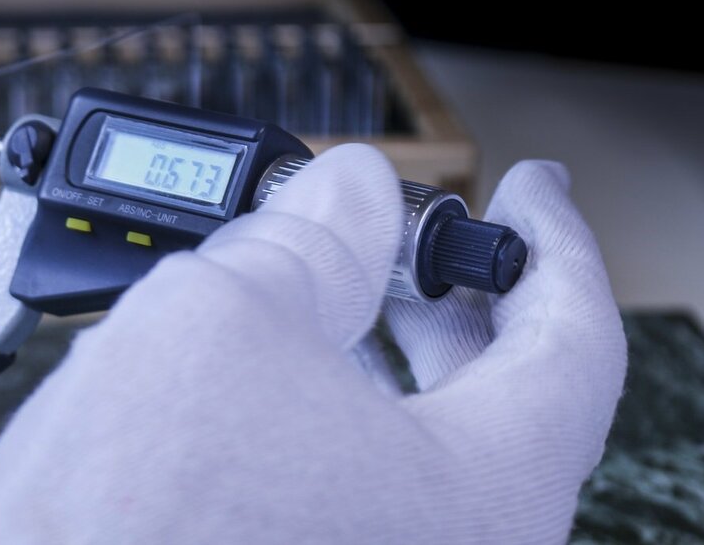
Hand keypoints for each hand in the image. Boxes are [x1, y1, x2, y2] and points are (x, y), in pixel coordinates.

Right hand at [0, 147, 625, 543]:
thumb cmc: (131, 515)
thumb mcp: (225, 314)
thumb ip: (309, 239)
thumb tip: (349, 191)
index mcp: (480, 490)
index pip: (572, 340)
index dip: (552, 245)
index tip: (530, 194)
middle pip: (501, 395)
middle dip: (454, 296)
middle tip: (421, 240)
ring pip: (423, 439)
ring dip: (389, 350)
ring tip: (341, 289)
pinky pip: (363, 478)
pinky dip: (339, 406)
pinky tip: (282, 370)